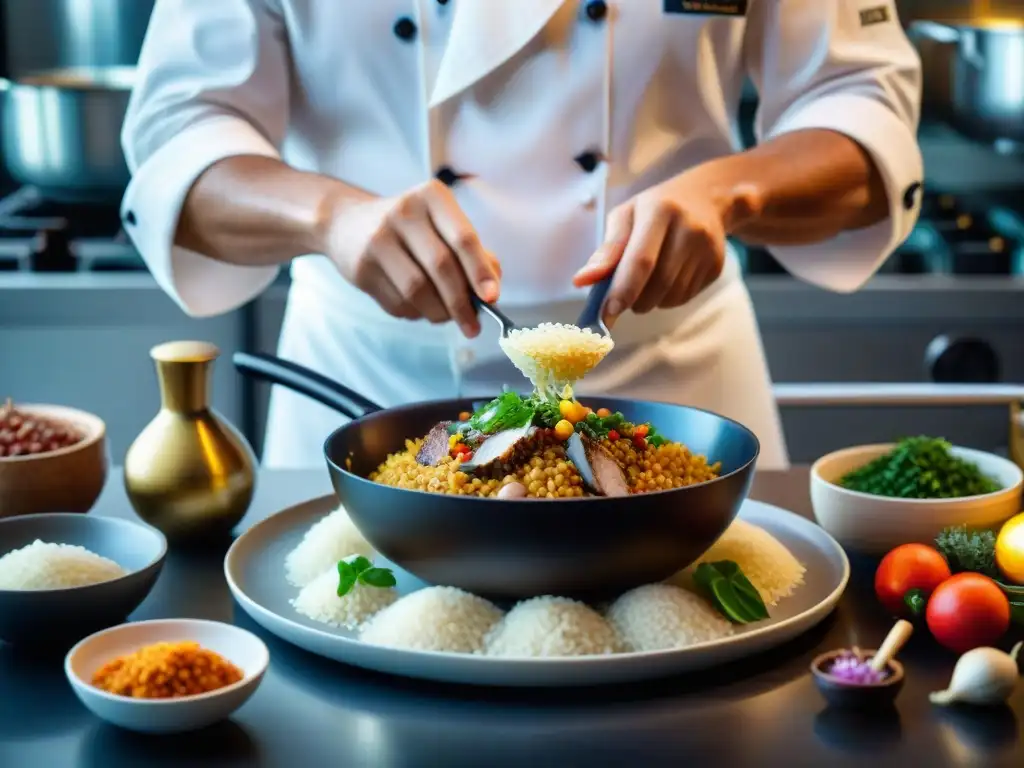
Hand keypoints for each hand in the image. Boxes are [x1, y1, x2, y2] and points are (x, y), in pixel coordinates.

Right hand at [324, 180, 500, 336]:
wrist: (347, 223)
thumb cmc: (410, 228)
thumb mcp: (442, 225)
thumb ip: (473, 252)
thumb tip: (491, 291)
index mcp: (432, 197)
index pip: (463, 238)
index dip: (480, 271)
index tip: (492, 297)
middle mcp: (403, 213)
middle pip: (441, 266)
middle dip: (461, 303)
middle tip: (473, 326)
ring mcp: (378, 239)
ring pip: (417, 290)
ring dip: (439, 312)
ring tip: (447, 317)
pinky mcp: (361, 268)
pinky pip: (397, 302)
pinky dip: (416, 313)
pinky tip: (419, 307)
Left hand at [573, 171, 760, 324]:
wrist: (706, 199)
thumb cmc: (654, 209)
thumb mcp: (626, 217)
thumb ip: (606, 250)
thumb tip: (581, 281)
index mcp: (660, 210)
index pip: (641, 260)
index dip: (623, 290)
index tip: (607, 312)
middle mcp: (689, 228)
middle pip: (657, 283)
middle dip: (633, 300)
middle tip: (620, 298)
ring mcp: (707, 249)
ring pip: (670, 296)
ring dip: (649, 301)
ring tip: (644, 282)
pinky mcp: (716, 266)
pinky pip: (684, 297)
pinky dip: (666, 298)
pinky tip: (665, 279)